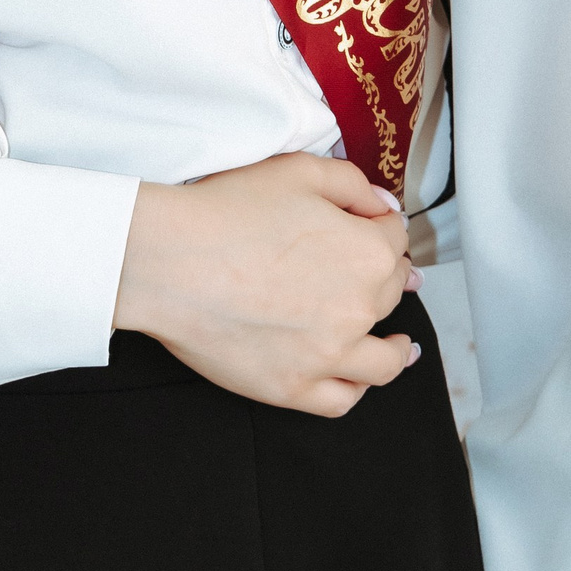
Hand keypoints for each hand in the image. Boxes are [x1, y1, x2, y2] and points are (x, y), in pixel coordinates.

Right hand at [114, 152, 421, 417]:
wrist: (171, 260)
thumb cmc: (226, 212)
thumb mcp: (299, 170)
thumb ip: (354, 184)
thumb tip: (381, 207)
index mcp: (367, 252)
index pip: (395, 238)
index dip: (382, 226)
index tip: (372, 227)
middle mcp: (358, 308)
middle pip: (390, 293)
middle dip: (386, 277)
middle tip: (371, 272)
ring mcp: (327, 355)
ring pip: (383, 361)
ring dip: (398, 349)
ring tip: (400, 346)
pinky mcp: (292, 387)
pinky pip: (342, 399)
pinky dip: (356, 388)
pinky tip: (358, 378)